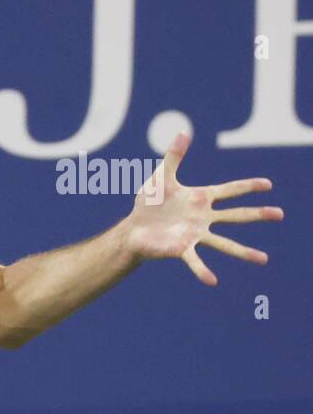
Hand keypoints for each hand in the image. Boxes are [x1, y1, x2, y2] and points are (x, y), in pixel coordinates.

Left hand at [125, 131, 282, 285]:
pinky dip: (202, 271)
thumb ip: (173, 157)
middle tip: (280, 214)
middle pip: (236, 216)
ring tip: (263, 259)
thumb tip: (183, 132)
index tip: (268, 185)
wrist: (133, 228)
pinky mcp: (181, 248)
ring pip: (224, 243)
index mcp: (200, 199)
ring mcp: (195, 234)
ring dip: (243, 251)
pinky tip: (213, 281)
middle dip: (258, 214)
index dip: (248, 186)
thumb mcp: (161, 178)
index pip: (229, 190)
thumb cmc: (148, 204)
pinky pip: (195, 261)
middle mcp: (203, 218)